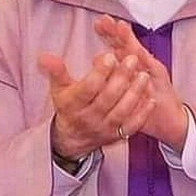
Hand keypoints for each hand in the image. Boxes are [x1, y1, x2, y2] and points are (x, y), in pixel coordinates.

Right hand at [38, 50, 155, 159]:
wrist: (72, 140)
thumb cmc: (68, 107)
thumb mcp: (59, 89)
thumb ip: (56, 72)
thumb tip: (44, 56)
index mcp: (74, 105)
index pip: (88, 88)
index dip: (100, 72)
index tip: (110, 55)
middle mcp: (89, 118)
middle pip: (107, 98)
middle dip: (121, 78)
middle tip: (132, 59)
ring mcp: (104, 128)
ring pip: (122, 111)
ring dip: (135, 93)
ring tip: (144, 75)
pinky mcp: (117, 136)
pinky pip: (131, 126)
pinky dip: (143, 113)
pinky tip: (151, 99)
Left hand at [94, 15, 188, 151]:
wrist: (169, 118)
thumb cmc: (145, 101)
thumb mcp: (126, 86)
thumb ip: (111, 70)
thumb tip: (95, 58)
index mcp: (131, 63)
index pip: (118, 44)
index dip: (108, 33)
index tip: (98, 22)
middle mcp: (141, 63)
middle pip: (126, 44)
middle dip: (115, 31)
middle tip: (105, 19)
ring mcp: (151, 69)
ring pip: (138, 52)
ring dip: (128, 39)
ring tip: (120, 26)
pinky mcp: (160, 79)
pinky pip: (150, 69)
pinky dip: (143, 59)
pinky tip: (136, 50)